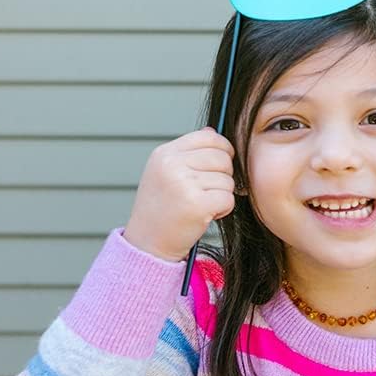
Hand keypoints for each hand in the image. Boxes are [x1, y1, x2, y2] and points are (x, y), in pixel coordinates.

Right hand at [123, 128, 236, 262]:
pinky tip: (205, 215)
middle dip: (223, 175)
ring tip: (200, 205)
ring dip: (221, 195)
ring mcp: (183, 184)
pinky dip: (223, 209)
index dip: (222, 150)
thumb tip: (212, 131)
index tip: (219, 165)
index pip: (209, 137)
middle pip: (223, 158)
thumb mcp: (165, 173)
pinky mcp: (196, 204)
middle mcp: (172, 165)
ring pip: (227, 180)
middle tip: (206, 192)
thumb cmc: (161, 208)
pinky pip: (228, 198)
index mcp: (165, 154)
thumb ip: (189, 152)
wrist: (147, 244)